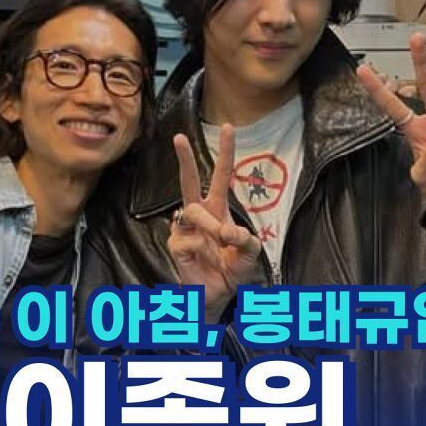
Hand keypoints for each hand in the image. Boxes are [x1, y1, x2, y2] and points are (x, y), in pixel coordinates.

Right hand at [167, 125, 262, 321]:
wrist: (216, 297)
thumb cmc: (231, 270)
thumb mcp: (250, 254)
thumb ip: (247, 240)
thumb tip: (228, 230)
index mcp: (219, 210)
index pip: (221, 176)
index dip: (225, 153)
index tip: (228, 128)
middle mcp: (199, 214)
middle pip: (188, 181)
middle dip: (184, 159)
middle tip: (179, 137)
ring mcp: (184, 228)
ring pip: (195, 212)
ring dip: (212, 226)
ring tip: (222, 243)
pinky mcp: (175, 243)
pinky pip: (188, 238)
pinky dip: (202, 249)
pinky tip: (204, 260)